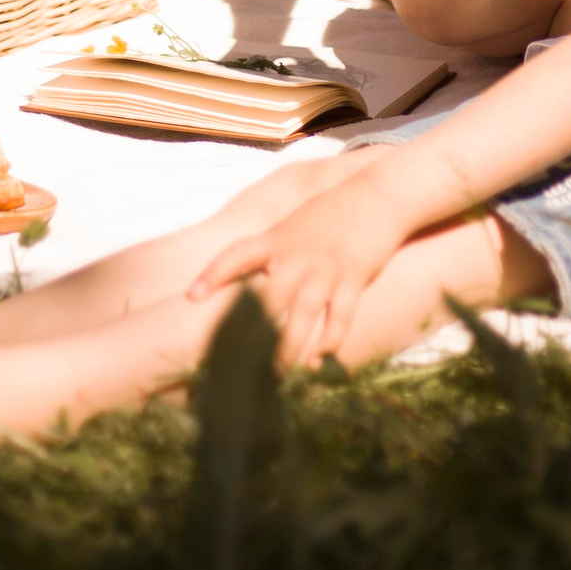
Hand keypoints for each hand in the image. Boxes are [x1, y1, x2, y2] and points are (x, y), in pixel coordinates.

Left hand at [189, 179, 406, 366]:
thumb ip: (273, 249)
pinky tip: (318, 359)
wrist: (378, 193)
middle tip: (234, 364)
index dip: (213, 274)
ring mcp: (325, 268)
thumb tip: (252, 275)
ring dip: (288, 349)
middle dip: (250, 333)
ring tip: (276, 376)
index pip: (236, 255)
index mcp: (277, 239)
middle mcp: (297, 255)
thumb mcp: (294, 224)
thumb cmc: (332, 211)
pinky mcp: (354, 278)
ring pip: (301, 316)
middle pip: (267, 299)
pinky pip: (339, 317)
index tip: (193, 296)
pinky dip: (329, 341)